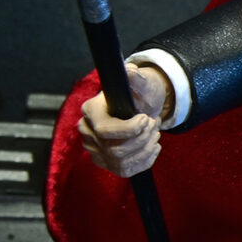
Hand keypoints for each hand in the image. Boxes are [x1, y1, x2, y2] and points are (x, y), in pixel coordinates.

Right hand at [77, 62, 170, 178]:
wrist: (142, 107)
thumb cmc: (140, 93)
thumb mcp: (141, 83)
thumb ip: (135, 77)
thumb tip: (130, 70)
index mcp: (91, 110)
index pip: (106, 130)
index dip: (131, 130)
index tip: (147, 119)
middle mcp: (87, 131)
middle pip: (114, 150)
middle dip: (141, 139)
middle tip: (154, 125)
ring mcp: (94, 148)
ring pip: (120, 163)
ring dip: (145, 150)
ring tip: (154, 135)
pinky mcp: (105, 161)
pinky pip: (125, 171)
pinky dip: (144, 162)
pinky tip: (153, 147)